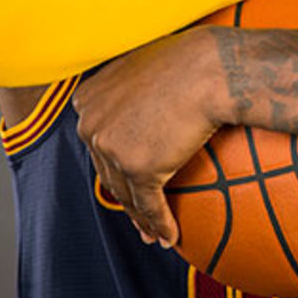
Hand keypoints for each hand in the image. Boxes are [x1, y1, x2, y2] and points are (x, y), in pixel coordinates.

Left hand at [72, 27, 227, 248]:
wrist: (211, 68)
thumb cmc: (187, 61)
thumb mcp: (141, 70)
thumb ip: (128, 93)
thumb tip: (137, 114)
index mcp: (87, 99)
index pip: (99, 143)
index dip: (114, 166)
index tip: (127, 181)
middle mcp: (90, 123)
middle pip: (109, 172)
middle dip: (125, 197)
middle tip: (140, 217)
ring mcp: (112, 147)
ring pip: (126, 195)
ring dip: (142, 220)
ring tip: (154, 235)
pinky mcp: (138, 167)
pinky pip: (149, 205)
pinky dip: (159, 225)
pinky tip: (170, 236)